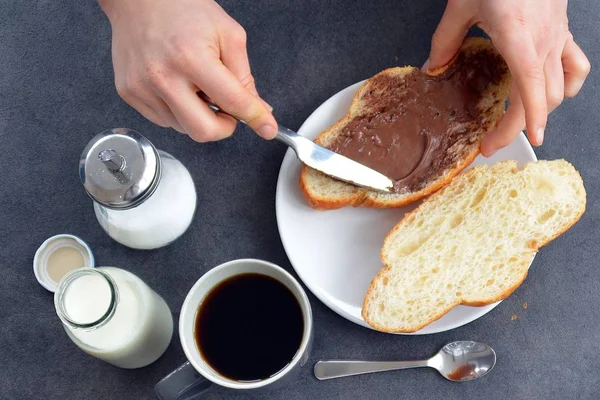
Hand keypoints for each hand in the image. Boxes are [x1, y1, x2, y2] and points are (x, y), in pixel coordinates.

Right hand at [98, 0, 276, 141]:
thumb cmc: (182, 9)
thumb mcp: (228, 34)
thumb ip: (245, 76)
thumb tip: (258, 109)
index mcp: (191, 58)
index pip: (232, 102)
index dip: (255, 118)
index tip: (267, 128)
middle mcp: (163, 77)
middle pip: (204, 131)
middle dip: (223, 127)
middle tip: (227, 110)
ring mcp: (142, 88)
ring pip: (184, 128)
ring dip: (198, 115)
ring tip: (195, 84)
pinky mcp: (129, 94)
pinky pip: (164, 121)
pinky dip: (178, 111)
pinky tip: (177, 85)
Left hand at [424, 0, 590, 155]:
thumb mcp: (461, 5)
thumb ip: (445, 40)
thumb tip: (432, 68)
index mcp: (516, 35)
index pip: (530, 84)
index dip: (528, 116)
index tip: (522, 140)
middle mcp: (542, 40)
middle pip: (542, 96)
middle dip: (519, 126)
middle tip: (492, 143)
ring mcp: (557, 37)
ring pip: (560, 87)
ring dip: (540, 112)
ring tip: (517, 126)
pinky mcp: (563, 32)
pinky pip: (577, 66)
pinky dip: (568, 85)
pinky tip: (553, 94)